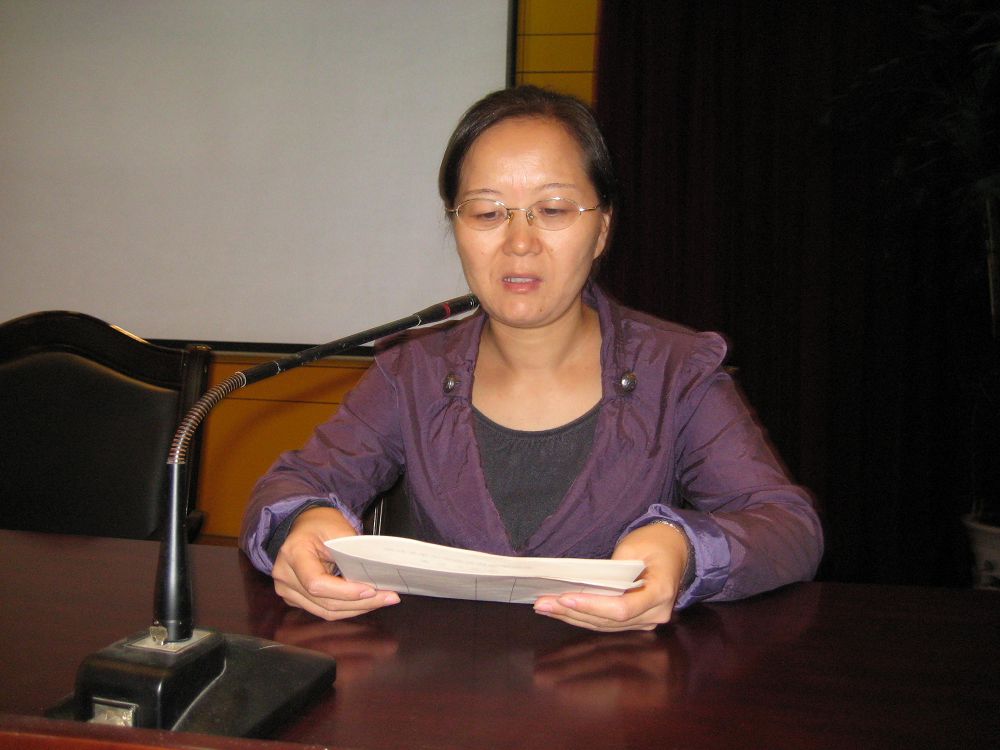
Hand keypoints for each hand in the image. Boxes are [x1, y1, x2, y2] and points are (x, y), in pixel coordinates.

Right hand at [272, 506, 399, 620]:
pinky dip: (347, 608)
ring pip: (326, 611)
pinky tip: (366, 602)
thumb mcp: (338, 529)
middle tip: (389, 597)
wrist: (303, 525)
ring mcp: (287, 590)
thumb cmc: (320, 523)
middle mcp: (285, 576)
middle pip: (325, 602)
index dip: (345, 591)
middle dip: (361, 603)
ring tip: (382, 600)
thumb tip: (375, 575)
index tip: (371, 590)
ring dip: (357, 608)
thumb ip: (353, 553)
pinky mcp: (295, 599)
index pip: (317, 583)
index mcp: (293, 554)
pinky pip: (323, 610)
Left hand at [533, 522, 688, 631]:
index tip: (565, 598)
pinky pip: (607, 623)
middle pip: (609, 620)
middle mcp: (656, 613)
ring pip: (605, 625)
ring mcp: (648, 620)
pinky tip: (562, 610)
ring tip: (545, 607)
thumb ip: (611, 569)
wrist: (678, 549)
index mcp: (661, 591)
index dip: (592, 606)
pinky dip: (584, 616)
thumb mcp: (633, 546)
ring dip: (572, 617)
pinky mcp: (637, 620)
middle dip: (572, 612)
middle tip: (541, 603)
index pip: (622, 608)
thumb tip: (581, 585)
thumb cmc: (655, 542)